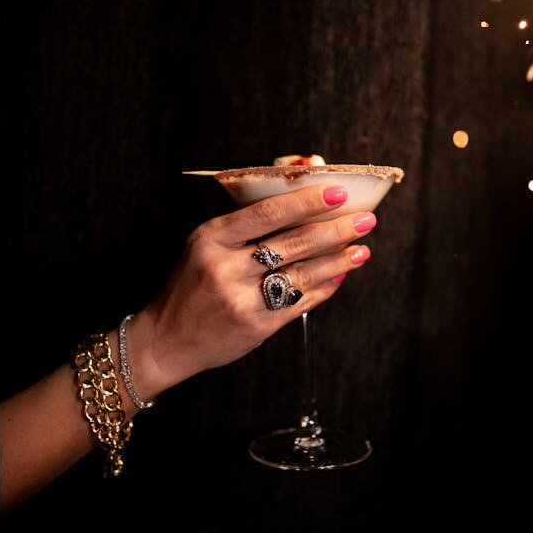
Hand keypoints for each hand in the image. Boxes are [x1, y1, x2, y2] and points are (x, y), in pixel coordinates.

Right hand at [127, 184, 376, 397]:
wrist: (166, 339)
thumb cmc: (191, 287)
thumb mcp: (204, 247)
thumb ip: (245, 228)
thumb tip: (302, 208)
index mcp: (211, 238)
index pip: (266, 213)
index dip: (305, 202)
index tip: (338, 193)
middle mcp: (224, 267)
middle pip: (292, 243)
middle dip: (335, 230)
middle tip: (365, 221)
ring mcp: (240, 299)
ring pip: (301, 274)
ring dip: (338, 261)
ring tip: (361, 250)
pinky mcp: (255, 326)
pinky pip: (299, 302)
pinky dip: (323, 288)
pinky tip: (339, 276)